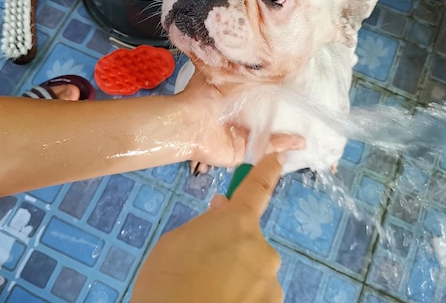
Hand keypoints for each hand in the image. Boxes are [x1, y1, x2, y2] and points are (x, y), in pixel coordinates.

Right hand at [131, 152, 284, 302]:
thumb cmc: (167, 284)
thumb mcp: (173, 244)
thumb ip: (204, 224)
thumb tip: (223, 211)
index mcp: (237, 224)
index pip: (257, 188)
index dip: (267, 170)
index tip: (278, 157)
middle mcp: (263, 249)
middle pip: (249, 240)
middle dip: (231, 246)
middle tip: (200, 267)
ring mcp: (271, 284)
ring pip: (252, 273)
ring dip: (235, 278)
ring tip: (204, 294)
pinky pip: (255, 297)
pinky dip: (240, 300)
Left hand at [177, 71, 303, 167]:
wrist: (188, 121)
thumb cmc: (201, 96)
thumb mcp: (218, 74)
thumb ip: (232, 67)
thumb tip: (249, 53)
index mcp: (231, 100)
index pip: (255, 98)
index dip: (271, 94)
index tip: (292, 88)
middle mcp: (237, 118)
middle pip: (264, 117)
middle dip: (282, 115)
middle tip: (305, 109)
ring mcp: (241, 136)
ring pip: (268, 134)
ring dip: (287, 132)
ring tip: (309, 126)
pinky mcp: (243, 151)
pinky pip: (266, 148)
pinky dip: (284, 144)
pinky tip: (300, 141)